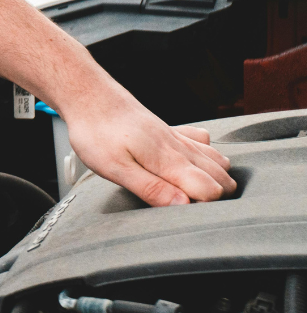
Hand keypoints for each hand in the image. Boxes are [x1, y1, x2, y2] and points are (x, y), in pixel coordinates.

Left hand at [62, 90, 235, 206]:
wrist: (91, 98)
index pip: (211, 190)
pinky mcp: (171, 131)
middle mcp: (181, 148)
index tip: (183, 214)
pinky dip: (208, 156)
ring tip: (193, 193)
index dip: (202, 207)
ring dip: (215, 178)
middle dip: (215, 197)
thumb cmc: (97, 134)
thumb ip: (151, 188)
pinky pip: (204, 143)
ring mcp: (178, 138)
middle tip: (187, 207)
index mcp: (169, 160)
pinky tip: (192, 164)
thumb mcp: (116, 169)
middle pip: (222, 177)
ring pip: (218, 160)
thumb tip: (183, 205)